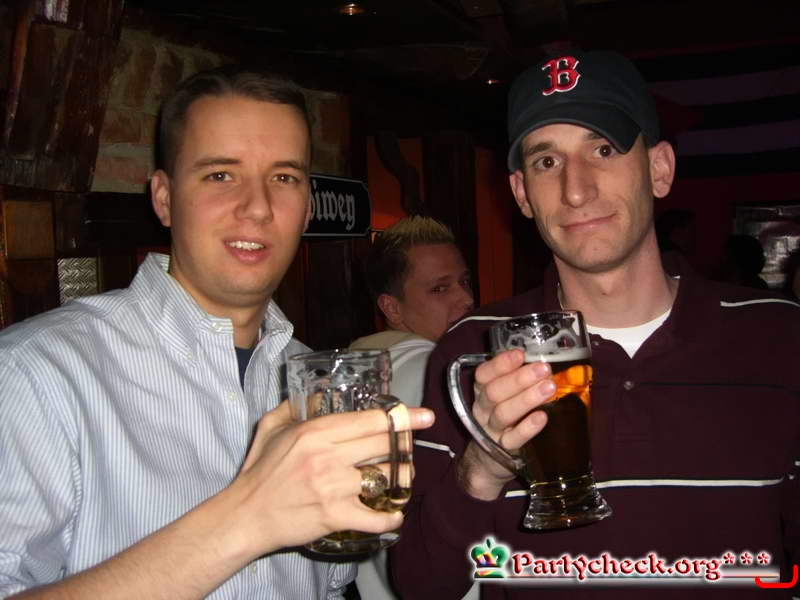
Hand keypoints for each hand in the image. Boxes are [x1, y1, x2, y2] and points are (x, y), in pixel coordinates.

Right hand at [230, 401, 433, 555]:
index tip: (424, 416)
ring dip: (401, 479)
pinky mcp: (336, 516)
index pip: (371, 420)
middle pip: (385, 445)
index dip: (403, 417)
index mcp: (316, 431)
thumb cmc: (259, 472)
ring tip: (402, 478)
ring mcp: (334, 487)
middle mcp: (328, 456)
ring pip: (386, 478)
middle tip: (409, 449)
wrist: (245, 515)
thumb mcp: (271, 428)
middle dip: (405, 446)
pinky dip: (390, 517)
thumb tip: (316, 393)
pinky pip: (376, 517)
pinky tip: (393, 514)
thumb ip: (295, 407)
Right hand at [458, 349, 554, 499]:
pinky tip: (542, 417)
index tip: (520, 354)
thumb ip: (516, 379)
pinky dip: (527, 428)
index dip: (500, 363)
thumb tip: (548, 359)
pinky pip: (513, 439)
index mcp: (482, 391)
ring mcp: (492, 430)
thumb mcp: (502, 397)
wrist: (487, 460)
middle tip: (544, 369)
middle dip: (519, 379)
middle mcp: (483, 409)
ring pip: (503, 413)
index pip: (484, 374)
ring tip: (549, 389)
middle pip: (494, 392)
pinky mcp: (504, 450)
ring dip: (527, 399)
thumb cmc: (502, 419)